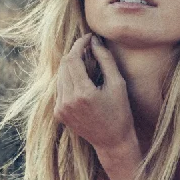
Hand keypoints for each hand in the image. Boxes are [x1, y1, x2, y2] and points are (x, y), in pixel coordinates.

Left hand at [54, 35, 135, 152]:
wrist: (112, 141)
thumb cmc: (120, 112)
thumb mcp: (118, 84)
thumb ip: (105, 60)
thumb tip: (95, 41)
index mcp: (83, 93)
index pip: (72, 59)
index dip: (80, 44)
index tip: (89, 38)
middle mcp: (67, 101)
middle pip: (64, 65)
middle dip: (76, 53)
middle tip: (90, 48)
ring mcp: (60, 108)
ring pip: (60, 75)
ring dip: (71, 65)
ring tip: (87, 63)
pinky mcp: (58, 113)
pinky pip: (60, 88)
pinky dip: (69, 79)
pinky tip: (82, 80)